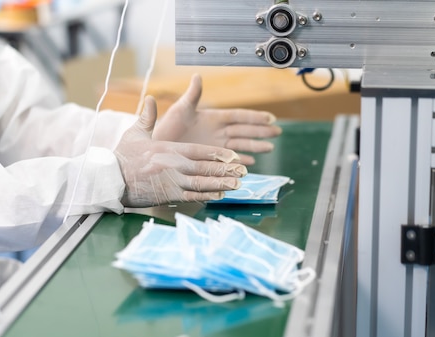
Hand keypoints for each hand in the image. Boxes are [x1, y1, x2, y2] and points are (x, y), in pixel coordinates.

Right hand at [114, 96, 246, 207]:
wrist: (110, 179)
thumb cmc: (123, 156)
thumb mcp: (135, 133)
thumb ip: (147, 116)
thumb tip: (150, 98)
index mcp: (169, 149)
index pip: (199, 150)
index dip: (218, 153)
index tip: (233, 155)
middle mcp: (174, 165)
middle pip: (205, 167)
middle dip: (226, 169)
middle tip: (243, 170)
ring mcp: (172, 182)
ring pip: (202, 183)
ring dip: (221, 184)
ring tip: (237, 184)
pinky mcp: (168, 196)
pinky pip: (192, 196)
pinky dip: (207, 196)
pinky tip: (220, 195)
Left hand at [152, 74, 281, 164]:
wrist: (156, 149)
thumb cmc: (166, 128)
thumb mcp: (180, 110)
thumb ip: (192, 95)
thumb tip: (197, 76)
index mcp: (212, 118)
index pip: (238, 116)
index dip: (254, 117)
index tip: (270, 117)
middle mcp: (217, 131)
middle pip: (244, 130)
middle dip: (261, 131)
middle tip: (277, 132)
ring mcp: (215, 145)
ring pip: (240, 144)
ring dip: (255, 146)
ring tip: (271, 147)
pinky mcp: (210, 158)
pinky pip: (229, 159)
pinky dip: (240, 160)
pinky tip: (251, 163)